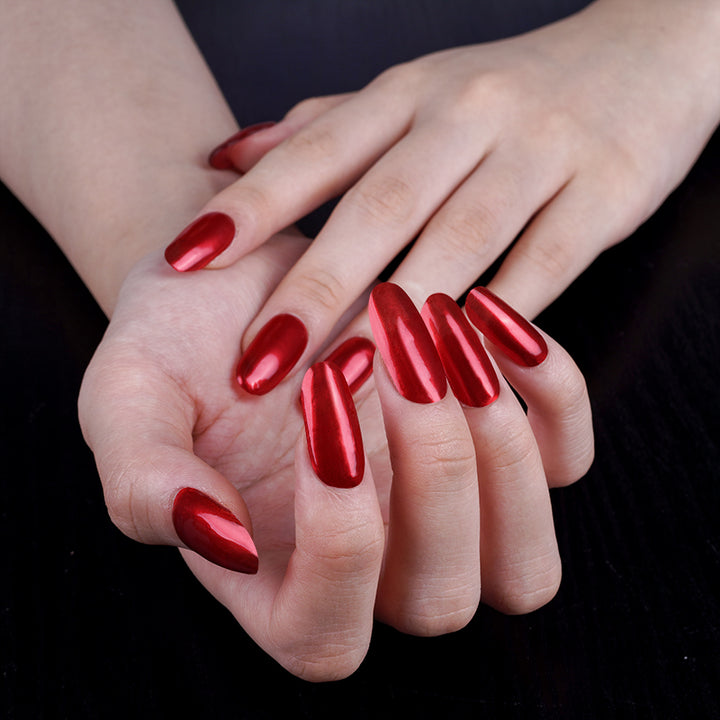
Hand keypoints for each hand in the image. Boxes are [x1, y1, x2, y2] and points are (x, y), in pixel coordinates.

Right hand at [79, 232, 591, 679]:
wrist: (236, 280)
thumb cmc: (176, 343)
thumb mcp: (125, 399)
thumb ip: (143, 479)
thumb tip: (222, 539)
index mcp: (275, 580)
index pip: (326, 632)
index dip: (339, 539)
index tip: (314, 403)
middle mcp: (374, 565)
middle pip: (444, 602)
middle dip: (432, 474)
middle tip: (385, 355)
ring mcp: (446, 512)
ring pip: (525, 560)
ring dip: (498, 443)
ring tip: (433, 330)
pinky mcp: (497, 446)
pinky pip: (568, 458)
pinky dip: (555, 392)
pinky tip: (488, 321)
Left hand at [162, 0, 719, 396]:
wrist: (644, 57)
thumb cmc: (507, 93)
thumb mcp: (411, 93)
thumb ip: (320, 128)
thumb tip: (224, 159)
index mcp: (407, 94)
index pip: (313, 150)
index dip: (248, 207)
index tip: (186, 263)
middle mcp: (465, 114)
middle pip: (378, 206)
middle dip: (314, 288)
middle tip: (257, 362)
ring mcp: (539, 149)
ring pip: (459, 240)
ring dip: (398, 318)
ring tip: (343, 382)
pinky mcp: (606, 190)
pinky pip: (547, 264)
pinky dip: (500, 319)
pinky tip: (459, 367)